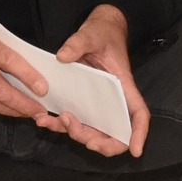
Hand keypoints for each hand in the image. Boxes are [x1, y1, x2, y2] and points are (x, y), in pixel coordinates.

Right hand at [0, 17, 52, 122]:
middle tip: (40, 112)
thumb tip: (34, 76)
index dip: (28, 77)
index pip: (9, 62)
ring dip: (12, 111)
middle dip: (23, 104)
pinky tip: (8, 110)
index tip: (43, 89)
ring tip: (27, 114)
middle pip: (1, 90)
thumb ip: (10, 54)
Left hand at [51, 5, 149, 157]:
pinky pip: (73, 121)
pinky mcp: (81, 102)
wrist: (96, 30)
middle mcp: (112, 100)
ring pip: (92, 131)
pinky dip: (58, 125)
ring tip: (53, 122)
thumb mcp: (92, 33)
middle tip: (84, 139)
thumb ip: (79, 42)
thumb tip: (63, 56)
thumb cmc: (102, 33)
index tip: (134, 150)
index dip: (139, 133)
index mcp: (123, 86)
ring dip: (75, 134)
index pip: (138, 114)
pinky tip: (42, 120)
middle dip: (100, 141)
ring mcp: (96, 104)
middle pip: (114, 132)